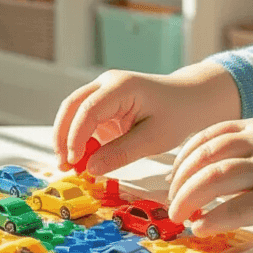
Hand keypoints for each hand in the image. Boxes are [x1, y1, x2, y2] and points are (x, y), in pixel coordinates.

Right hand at [53, 63, 239, 176]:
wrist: (190, 98)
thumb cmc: (177, 114)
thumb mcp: (154, 139)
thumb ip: (121, 153)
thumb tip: (90, 169)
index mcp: (121, 86)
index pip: (88, 110)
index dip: (76, 137)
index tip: (74, 162)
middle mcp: (106, 84)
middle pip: (72, 106)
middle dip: (62, 137)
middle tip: (62, 166)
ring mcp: (103, 92)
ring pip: (73, 113)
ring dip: (67, 139)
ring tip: (69, 167)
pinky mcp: (104, 105)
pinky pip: (84, 121)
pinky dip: (80, 140)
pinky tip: (83, 160)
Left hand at [168, 118, 252, 243]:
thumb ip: (240, 160)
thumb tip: (195, 183)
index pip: (207, 136)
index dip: (182, 160)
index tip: (171, 180)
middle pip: (206, 156)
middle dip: (180, 182)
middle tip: (171, 204)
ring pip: (217, 177)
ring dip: (189, 198)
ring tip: (181, 216)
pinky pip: (239, 207)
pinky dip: (213, 218)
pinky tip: (202, 226)